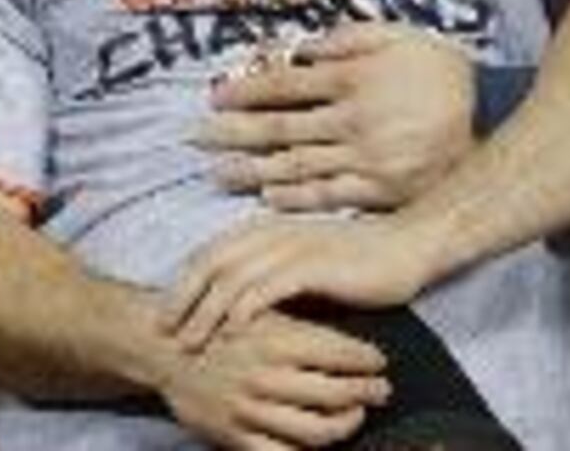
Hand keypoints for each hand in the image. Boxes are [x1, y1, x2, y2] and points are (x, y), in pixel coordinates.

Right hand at [151, 307, 391, 450]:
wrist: (163, 347)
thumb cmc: (219, 323)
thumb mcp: (260, 310)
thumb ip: (300, 324)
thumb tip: (350, 338)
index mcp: (277, 338)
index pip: (342, 354)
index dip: (369, 361)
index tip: (380, 362)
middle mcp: (267, 376)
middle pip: (338, 395)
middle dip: (368, 394)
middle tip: (381, 390)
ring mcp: (250, 409)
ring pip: (318, 430)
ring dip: (346, 425)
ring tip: (355, 416)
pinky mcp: (234, 435)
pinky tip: (317, 442)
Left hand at [164, 213, 444, 351]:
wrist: (405, 248)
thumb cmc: (354, 260)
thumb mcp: (302, 262)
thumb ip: (268, 272)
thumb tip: (233, 303)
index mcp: (264, 228)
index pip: (208, 253)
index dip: (182, 284)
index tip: (165, 316)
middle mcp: (272, 231)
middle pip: (211, 262)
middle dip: (183, 299)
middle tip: (166, 332)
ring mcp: (292, 245)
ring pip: (233, 276)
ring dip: (207, 311)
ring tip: (191, 340)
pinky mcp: (314, 263)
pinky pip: (269, 285)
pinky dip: (246, 307)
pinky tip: (234, 330)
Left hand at [200, 24, 473, 212]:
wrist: (490, 118)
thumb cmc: (440, 71)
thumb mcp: (396, 35)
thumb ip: (347, 38)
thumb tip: (302, 48)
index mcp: (351, 77)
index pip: (283, 85)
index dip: (244, 92)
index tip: (213, 99)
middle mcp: (352, 118)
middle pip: (280, 127)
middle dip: (233, 133)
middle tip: (194, 138)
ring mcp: (366, 158)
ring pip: (296, 164)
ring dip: (251, 169)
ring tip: (217, 173)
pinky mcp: (380, 190)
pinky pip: (329, 195)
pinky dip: (295, 196)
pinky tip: (267, 196)